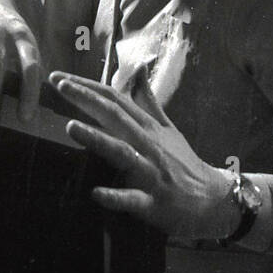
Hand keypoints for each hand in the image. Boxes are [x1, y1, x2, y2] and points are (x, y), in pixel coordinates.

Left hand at [50, 70, 238, 240]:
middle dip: (87, 100)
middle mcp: (149, 145)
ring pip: (123, 153)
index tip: (61, 77)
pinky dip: (115, 196)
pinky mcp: (153, 202)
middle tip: (59, 86)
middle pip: (116, 118)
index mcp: (149, 129)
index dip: (89, 87)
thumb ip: (150, 102)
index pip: (116, 101)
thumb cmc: (184, 164)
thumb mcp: (169, 129)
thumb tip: (139, 71)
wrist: (213, 199)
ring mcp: (152, 173)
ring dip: (98, 139)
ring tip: (71, 127)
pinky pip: (133, 199)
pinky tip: (96, 193)